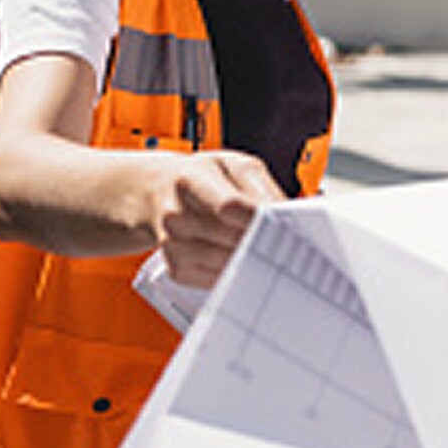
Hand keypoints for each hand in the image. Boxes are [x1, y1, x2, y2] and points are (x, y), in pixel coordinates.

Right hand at [150, 150, 284, 287]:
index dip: (260, 220)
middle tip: (289, 241)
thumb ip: (262, 188)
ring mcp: (173, 245)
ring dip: (253, 259)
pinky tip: (242, 257)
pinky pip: (219, 280)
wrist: (156, 192)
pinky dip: (237, 271)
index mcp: (191, 179)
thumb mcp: (234, 166)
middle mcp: (175, 214)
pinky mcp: (177, 269)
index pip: (231, 207)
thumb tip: (291, 215)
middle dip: (264, 242)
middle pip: (232, 239)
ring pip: (229, 264)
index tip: (287, 226)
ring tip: (266, 247)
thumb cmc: (203, 177)